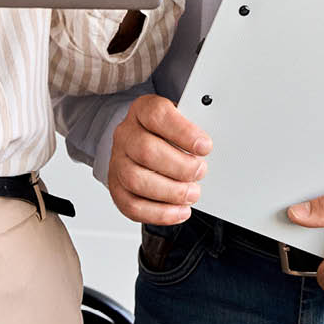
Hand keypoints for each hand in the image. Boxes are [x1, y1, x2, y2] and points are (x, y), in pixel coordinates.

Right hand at [108, 94, 212, 225]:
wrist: (141, 141)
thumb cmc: (165, 132)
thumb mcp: (180, 120)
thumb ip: (192, 130)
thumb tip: (206, 147)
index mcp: (142, 110)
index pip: (157, 115)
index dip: (183, 132)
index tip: (205, 146)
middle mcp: (126, 134)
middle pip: (145, 150)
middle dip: (179, 167)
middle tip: (200, 172)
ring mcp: (118, 161)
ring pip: (136, 180)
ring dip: (170, 192)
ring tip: (192, 193)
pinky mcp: (117, 187)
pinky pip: (132, 206)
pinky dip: (159, 213)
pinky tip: (179, 211)